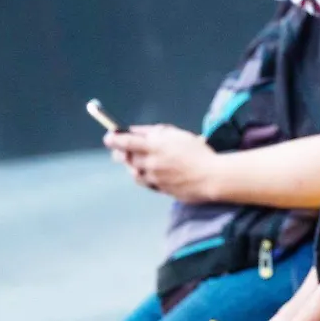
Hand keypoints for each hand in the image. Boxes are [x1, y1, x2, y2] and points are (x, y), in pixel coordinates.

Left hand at [103, 124, 221, 202]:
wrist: (211, 177)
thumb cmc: (198, 152)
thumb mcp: (178, 135)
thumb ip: (155, 132)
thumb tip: (135, 131)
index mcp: (155, 147)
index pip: (125, 142)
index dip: (114, 139)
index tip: (108, 137)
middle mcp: (150, 163)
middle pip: (126, 158)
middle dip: (120, 152)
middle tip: (121, 149)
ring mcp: (153, 178)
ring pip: (133, 172)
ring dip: (132, 165)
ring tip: (138, 160)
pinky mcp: (158, 189)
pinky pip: (144, 182)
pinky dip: (142, 176)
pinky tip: (149, 171)